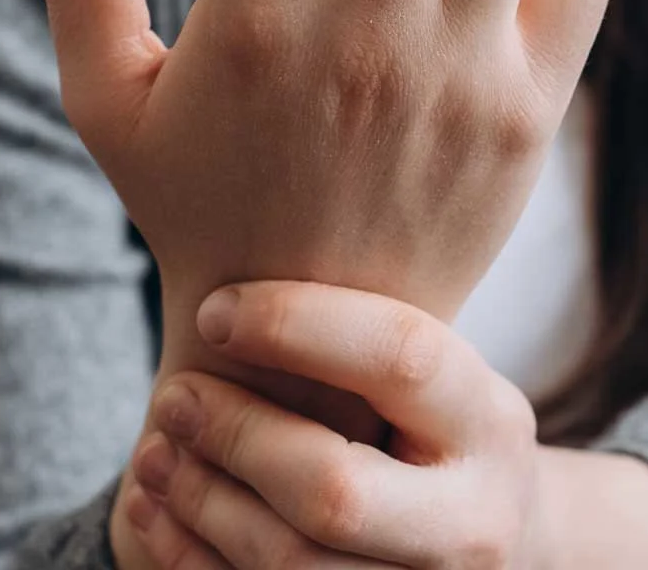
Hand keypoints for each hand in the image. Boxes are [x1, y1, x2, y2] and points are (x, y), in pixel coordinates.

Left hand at [120, 282, 647, 569]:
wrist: (487, 546)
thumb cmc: (429, 420)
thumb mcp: (439, 363)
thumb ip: (376, 298)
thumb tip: (297, 122)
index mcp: (491, 420)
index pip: (402, 354)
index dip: (297, 325)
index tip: (215, 308)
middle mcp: (474, 516)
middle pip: (335, 490)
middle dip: (235, 438)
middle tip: (171, 396)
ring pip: (289, 567)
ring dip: (201, 504)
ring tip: (156, 451)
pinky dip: (192, 562)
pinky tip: (159, 511)